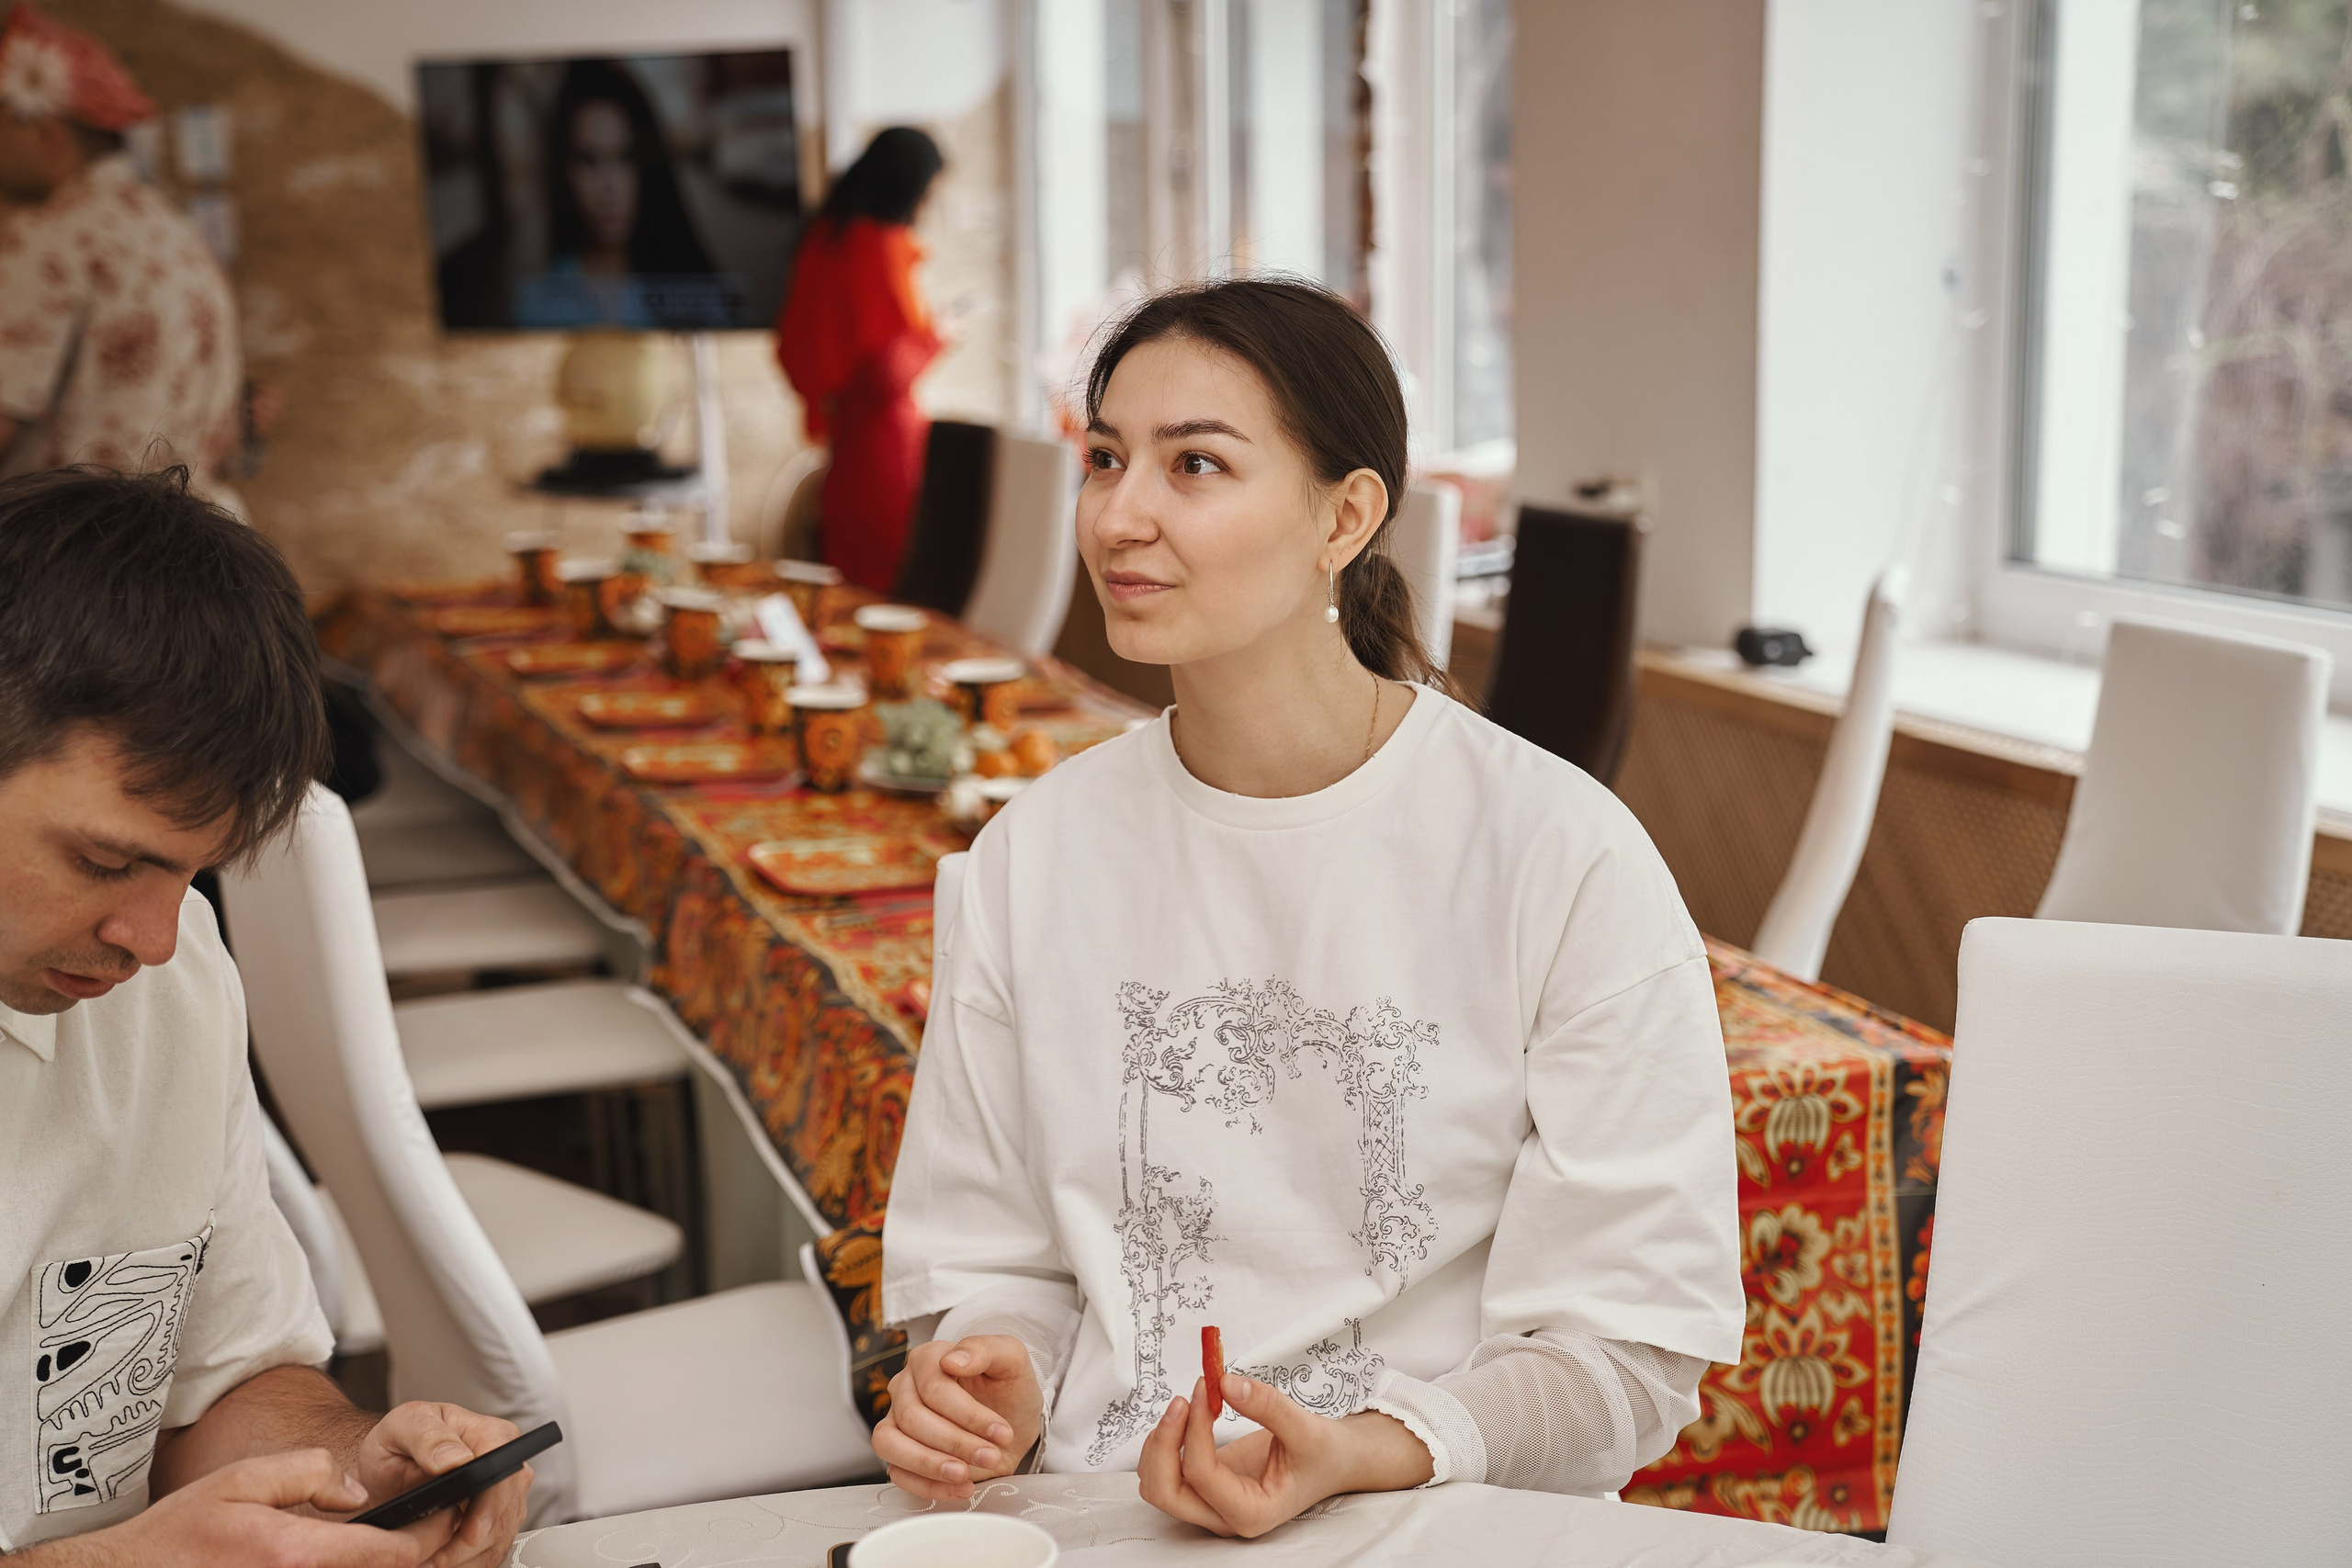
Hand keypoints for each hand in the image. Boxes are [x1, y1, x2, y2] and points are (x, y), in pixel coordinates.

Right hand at [78, 1448, 431, 1566]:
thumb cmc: (176, 1538)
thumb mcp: (242, 1480)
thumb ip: (308, 1474)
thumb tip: (356, 1493)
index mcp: (296, 1554)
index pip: (392, 1551)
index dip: (429, 1534)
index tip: (445, 1515)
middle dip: (417, 1557)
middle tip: (433, 1530)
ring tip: (397, 1545)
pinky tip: (355, 1560)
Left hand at [351, 1402, 530, 1567]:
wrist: (388, 1466)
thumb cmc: (398, 1441)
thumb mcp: (402, 1426)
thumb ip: (427, 1437)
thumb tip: (456, 1458)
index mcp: (491, 1434)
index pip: (506, 1471)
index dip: (491, 1505)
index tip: (470, 1532)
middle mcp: (505, 1465)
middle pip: (506, 1512)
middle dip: (471, 1543)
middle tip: (434, 1559)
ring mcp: (503, 1497)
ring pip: (499, 1538)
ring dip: (465, 1558)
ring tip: (429, 1562)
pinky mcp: (494, 1522)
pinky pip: (489, 1552)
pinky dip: (465, 1563)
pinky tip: (438, 1561)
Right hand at [872, 1334, 1041, 1500]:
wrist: (1013, 1422)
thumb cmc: (1009, 1388)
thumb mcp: (1012, 1360)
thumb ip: (984, 1349)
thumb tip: (950, 1360)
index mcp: (927, 1359)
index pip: (934, 1388)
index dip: (967, 1415)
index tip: (1002, 1432)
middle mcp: (904, 1387)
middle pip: (912, 1418)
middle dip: (955, 1442)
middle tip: (991, 1455)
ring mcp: (896, 1421)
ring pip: (890, 1444)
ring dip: (929, 1465)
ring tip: (965, 1476)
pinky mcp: (900, 1454)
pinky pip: (897, 1474)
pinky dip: (928, 1486)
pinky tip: (961, 1487)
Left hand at [1138, 1374, 1433, 1538]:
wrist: (1333, 1462)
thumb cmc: (1323, 1454)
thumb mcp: (1305, 1427)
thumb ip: (1266, 1405)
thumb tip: (1225, 1382)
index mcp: (1251, 1513)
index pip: (1201, 1475)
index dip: (1195, 1427)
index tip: (1207, 1387)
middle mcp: (1224, 1515)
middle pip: (1165, 1490)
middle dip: (1164, 1442)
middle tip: (1183, 1400)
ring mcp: (1211, 1503)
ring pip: (1157, 1484)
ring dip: (1160, 1443)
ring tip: (1185, 1405)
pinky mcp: (1205, 1486)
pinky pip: (1167, 1471)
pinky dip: (1166, 1443)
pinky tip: (1188, 1416)